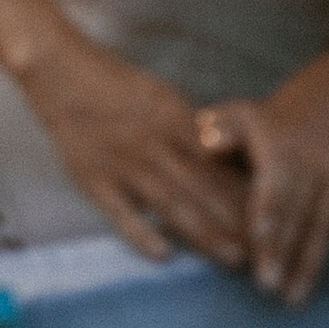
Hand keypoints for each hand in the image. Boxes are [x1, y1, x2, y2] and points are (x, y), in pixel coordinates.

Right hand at [25, 41, 251, 268]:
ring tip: (232, 259)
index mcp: (171, 119)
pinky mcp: (92, 179)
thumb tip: (227, 163)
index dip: (245, 194)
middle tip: (265, 253)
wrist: (57, 69)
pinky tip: (163, 255)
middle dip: (236, 223)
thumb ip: (191, 130)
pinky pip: (120, 212)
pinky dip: (141, 234)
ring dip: (204, 234)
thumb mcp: (160, 96)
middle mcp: (151, 143)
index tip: (271, 221)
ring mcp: (121, 163)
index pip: (218, 164)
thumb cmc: (112, 83)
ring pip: (170, 204)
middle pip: (202, 189)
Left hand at [197, 96, 328, 303]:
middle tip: (266, 286)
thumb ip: (221, 130)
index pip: (274, 188)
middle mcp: (316, 168)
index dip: (267, 216)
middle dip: (282, 251)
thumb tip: (208, 144)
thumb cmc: (264, 130)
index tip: (255, 243)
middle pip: (298, 215)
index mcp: (282, 152)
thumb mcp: (241, 117)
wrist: (319, 122)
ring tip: (292, 299)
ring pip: (325, 230)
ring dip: (310, 266)